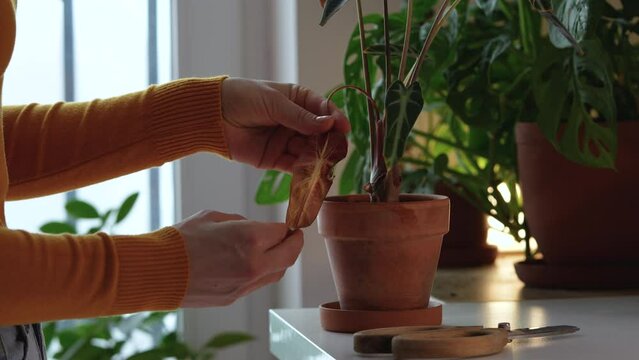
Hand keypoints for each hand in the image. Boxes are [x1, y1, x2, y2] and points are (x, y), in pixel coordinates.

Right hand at [176, 210, 302, 306]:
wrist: (157, 271)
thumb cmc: (181, 240)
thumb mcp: (214, 217)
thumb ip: (241, 222)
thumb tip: (256, 227)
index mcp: (250, 238)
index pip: (283, 231)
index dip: (288, 225)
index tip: (289, 222)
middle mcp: (254, 264)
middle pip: (290, 255)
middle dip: (295, 243)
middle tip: (294, 236)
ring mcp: (245, 284)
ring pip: (277, 273)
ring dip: (281, 259)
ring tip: (275, 249)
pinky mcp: (235, 297)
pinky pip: (258, 284)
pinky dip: (263, 272)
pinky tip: (255, 262)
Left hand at [221, 78, 349, 171]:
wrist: (213, 116)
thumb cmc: (243, 98)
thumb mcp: (274, 103)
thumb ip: (301, 117)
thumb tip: (328, 125)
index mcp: (297, 100)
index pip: (323, 109)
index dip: (335, 118)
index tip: (344, 127)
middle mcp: (295, 122)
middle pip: (320, 134)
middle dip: (329, 141)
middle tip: (338, 149)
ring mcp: (286, 141)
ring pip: (309, 151)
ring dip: (318, 157)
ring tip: (326, 162)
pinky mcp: (275, 159)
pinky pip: (294, 167)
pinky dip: (304, 170)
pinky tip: (312, 172)